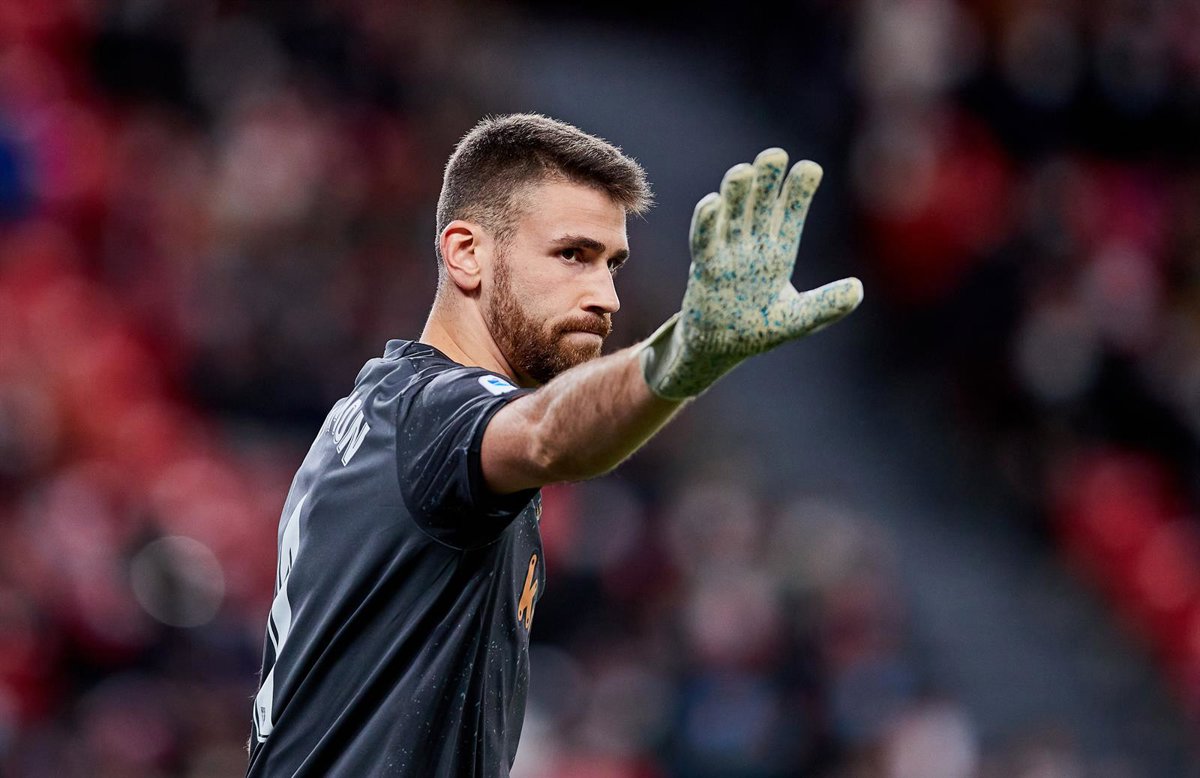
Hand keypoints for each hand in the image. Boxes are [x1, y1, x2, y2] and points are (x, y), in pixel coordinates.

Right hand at [639, 148, 863, 398]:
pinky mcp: (705, 268)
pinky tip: (712, 202)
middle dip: (767, 181)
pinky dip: (707, 223)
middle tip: (775, 155)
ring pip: (733, 216)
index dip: (798, 192)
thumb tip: (858, 289)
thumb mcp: (799, 320)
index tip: (810, 169)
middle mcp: (752, 245)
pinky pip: (704, 241)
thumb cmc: (760, 329)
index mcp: (778, 252)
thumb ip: (826, 305)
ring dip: (737, 194)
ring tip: (743, 171)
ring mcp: (727, 253)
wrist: (721, 346)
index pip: (789, 215)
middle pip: (760, 206)